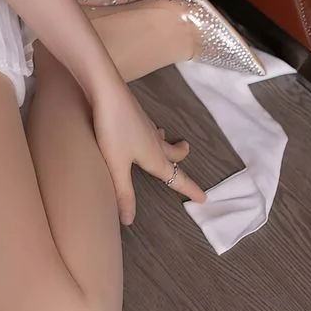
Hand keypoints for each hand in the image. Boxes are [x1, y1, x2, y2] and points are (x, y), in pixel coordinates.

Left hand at [89, 80, 207, 225]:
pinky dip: (151, 130)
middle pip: (173, 152)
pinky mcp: (134, 113)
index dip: (190, 189)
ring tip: (166, 140)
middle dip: (181, 156)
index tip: (204, 197)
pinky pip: (148, 126)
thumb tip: (129, 221)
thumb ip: (123, 192)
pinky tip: (141, 126)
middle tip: (187, 153)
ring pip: (161, 137)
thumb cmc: (113, 130)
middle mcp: (154, 141)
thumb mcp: (116, 165)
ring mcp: (145, 124)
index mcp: (155, 157)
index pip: (176, 178)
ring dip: (167, 141)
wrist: (106, 90)